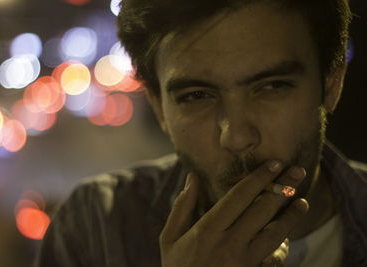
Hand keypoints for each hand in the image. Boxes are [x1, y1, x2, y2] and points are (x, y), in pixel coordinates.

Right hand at [159, 160, 308, 266]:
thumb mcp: (170, 238)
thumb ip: (182, 207)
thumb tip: (191, 177)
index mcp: (208, 229)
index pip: (239, 196)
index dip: (259, 178)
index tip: (274, 164)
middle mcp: (229, 243)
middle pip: (262, 210)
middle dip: (282, 188)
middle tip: (298, 171)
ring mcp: (244, 262)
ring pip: (274, 234)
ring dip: (291, 216)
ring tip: (303, 202)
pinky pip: (274, 260)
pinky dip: (283, 249)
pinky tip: (286, 240)